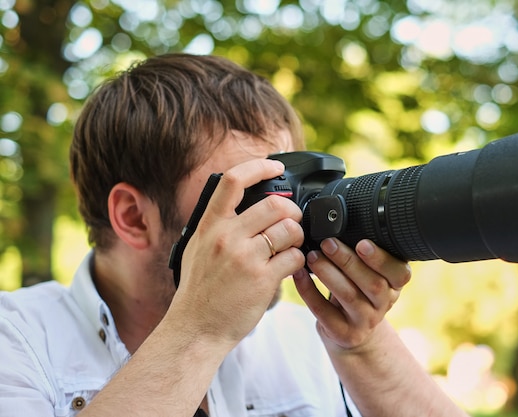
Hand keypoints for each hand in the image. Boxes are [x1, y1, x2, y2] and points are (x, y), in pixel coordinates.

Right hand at [171, 158, 305, 346]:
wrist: (195, 329)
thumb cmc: (199, 292)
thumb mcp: (197, 249)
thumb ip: (219, 226)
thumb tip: (248, 205)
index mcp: (209, 225)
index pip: (233, 180)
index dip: (259, 166)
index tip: (276, 165)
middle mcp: (226, 236)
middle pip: (275, 204)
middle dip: (292, 211)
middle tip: (292, 223)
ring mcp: (244, 257)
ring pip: (289, 229)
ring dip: (298, 237)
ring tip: (291, 248)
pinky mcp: (261, 279)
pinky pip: (295, 257)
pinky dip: (298, 261)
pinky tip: (289, 268)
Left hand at [293, 238, 410, 351]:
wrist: (351, 331)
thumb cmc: (357, 289)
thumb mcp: (368, 272)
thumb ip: (362, 253)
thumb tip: (337, 220)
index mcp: (395, 284)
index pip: (399, 273)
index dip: (381, 259)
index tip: (362, 242)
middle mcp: (385, 304)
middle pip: (372, 283)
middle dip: (348, 261)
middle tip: (327, 243)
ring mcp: (366, 322)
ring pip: (349, 297)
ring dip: (328, 274)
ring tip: (312, 256)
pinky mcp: (344, 334)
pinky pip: (325, 312)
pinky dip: (309, 292)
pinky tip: (298, 275)